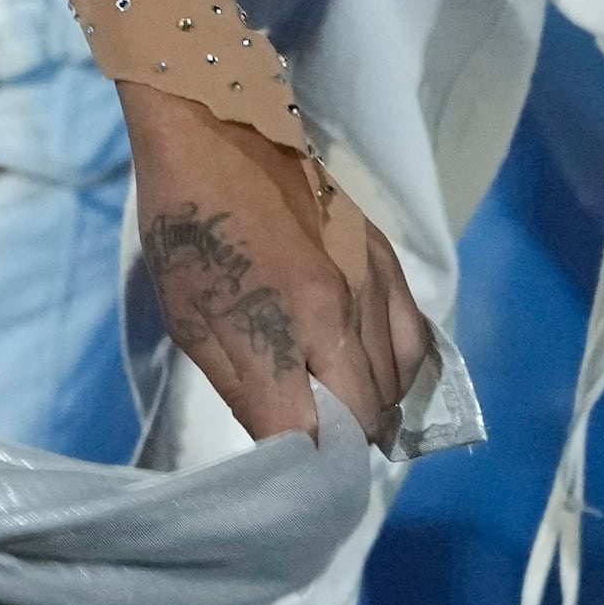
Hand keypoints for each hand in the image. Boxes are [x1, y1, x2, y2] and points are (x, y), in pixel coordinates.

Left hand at [124, 83, 434, 448]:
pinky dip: (400, 371)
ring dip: (375, 409)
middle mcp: (348, 312)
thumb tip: (288, 447)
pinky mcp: (391, 260)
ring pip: (403, 382)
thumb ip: (245, 385)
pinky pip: (417, 339)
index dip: (313, 469)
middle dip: (346, 444)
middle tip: (315, 448)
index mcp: (288, 326)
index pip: (323, 434)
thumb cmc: (186, 219)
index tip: (297, 482)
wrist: (218, 122)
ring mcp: (378, 284)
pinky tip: (371, 373)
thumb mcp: (191, 314)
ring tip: (341, 413)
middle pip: (372, 416)